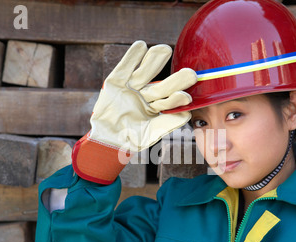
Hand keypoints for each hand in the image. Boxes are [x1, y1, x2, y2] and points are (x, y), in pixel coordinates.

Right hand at [72, 40, 196, 183]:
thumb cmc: (129, 139)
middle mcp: (146, 95)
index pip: (169, 102)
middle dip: (175, 80)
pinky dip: (131, 57)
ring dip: (155, 61)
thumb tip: (187, 115)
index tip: (187, 96)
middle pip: (162, 87)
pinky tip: (141, 46)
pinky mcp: (115, 81)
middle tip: (190, 74)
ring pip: (145, 73)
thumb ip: (167, 124)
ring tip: (165, 49)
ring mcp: (131, 87)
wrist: (105, 141)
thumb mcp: (149, 134)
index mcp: (156, 107)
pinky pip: (124, 68)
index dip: (176, 99)